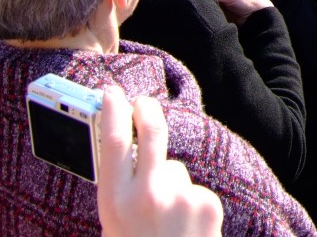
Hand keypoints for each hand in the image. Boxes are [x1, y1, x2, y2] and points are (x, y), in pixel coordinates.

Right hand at [98, 86, 222, 236]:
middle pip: (150, 134)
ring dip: (172, 188)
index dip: (110, 113)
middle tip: (144, 103)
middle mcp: (146, 195)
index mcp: (115, 203)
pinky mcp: (206, 201)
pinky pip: (195, 190)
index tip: (111, 93)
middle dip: (146, 112)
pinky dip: (191, 204)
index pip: (110, 144)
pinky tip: (187, 230)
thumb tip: (126, 148)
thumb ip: (121, 191)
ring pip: (175, 171)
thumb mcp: (115, 225)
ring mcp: (179, 196)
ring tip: (169, 225)